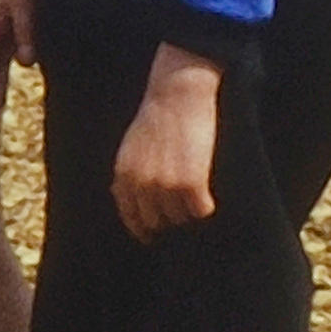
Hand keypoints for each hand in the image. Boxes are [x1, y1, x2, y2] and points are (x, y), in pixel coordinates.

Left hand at [112, 49, 225, 238]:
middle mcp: (143, 186)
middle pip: (158, 222)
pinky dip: (206, 206)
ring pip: (181, 217)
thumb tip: (123, 195)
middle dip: (168, 219)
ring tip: (195, 196)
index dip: (142, 229)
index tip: (151, 237)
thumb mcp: (130, 147)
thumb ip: (128, 173)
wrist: (176, 94)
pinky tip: (208, 196)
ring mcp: (167, 186)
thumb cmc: (157, 117)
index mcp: (124, 177)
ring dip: (188, 211)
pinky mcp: (192, 183)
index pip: (131, 217)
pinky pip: (201, 210)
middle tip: (181, 210)